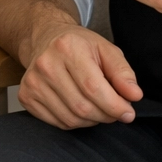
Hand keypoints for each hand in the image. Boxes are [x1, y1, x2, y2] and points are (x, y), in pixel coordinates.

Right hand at [18, 21, 141, 129]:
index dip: (115, 106)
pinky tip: (78, 106)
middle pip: (82, 107)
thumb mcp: (105, 49)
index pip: (93, 88)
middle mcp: (45, 64)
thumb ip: (122, 72)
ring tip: (97, 106)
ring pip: (71, 119)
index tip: (128, 112)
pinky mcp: (26, 97)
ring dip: (92, 120)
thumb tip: (134, 96)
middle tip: (115, 110)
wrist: (46, 38)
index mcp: (67, 47)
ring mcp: (33, 82)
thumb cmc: (79, 45)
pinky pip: (58, 123)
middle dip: (105, 115)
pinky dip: (75, 122)